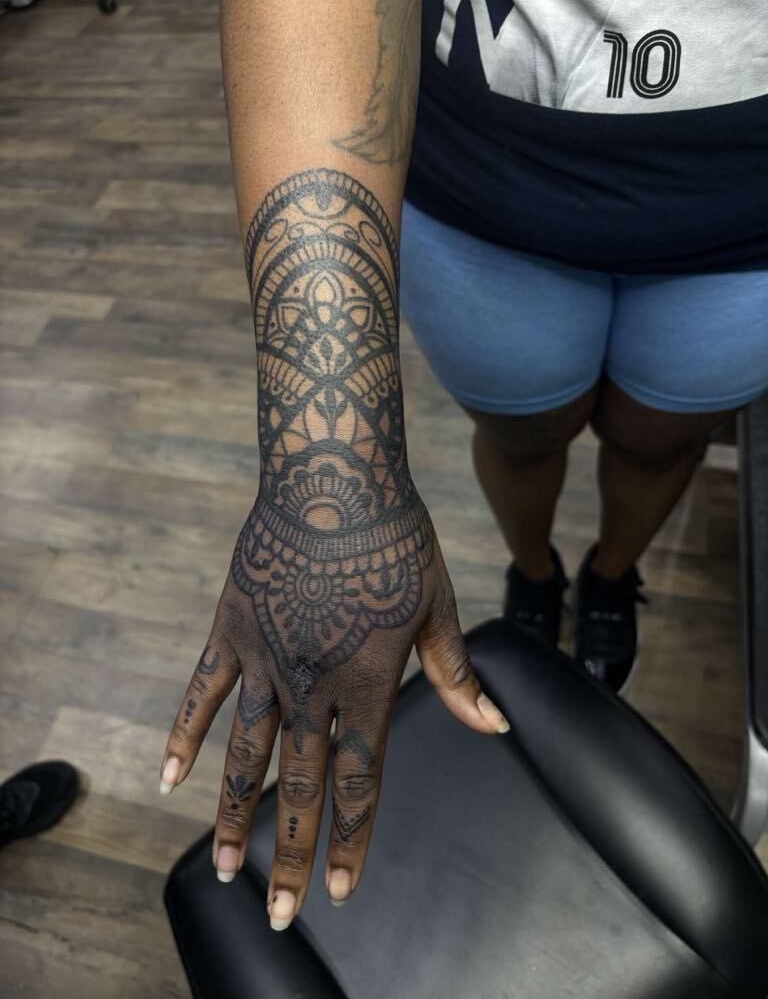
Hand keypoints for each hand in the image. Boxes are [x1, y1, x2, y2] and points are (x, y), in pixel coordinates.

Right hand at [160, 484, 508, 927]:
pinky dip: (184, 735)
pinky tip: (170, 778)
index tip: (343, 891)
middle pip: (303, 786)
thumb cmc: (395, 538)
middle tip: (279, 915)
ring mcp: (266, 659)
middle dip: (294, 855)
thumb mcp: (437, 604)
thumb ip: (457, 674)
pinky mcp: (231, 629)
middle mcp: (314, 683)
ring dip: (232, 816)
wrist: (333, 476)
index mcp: (370, 682)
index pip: (362, 781)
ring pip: (245, 754)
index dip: (354, 840)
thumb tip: (494, 725)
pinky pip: (200, 692)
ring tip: (222, 868)